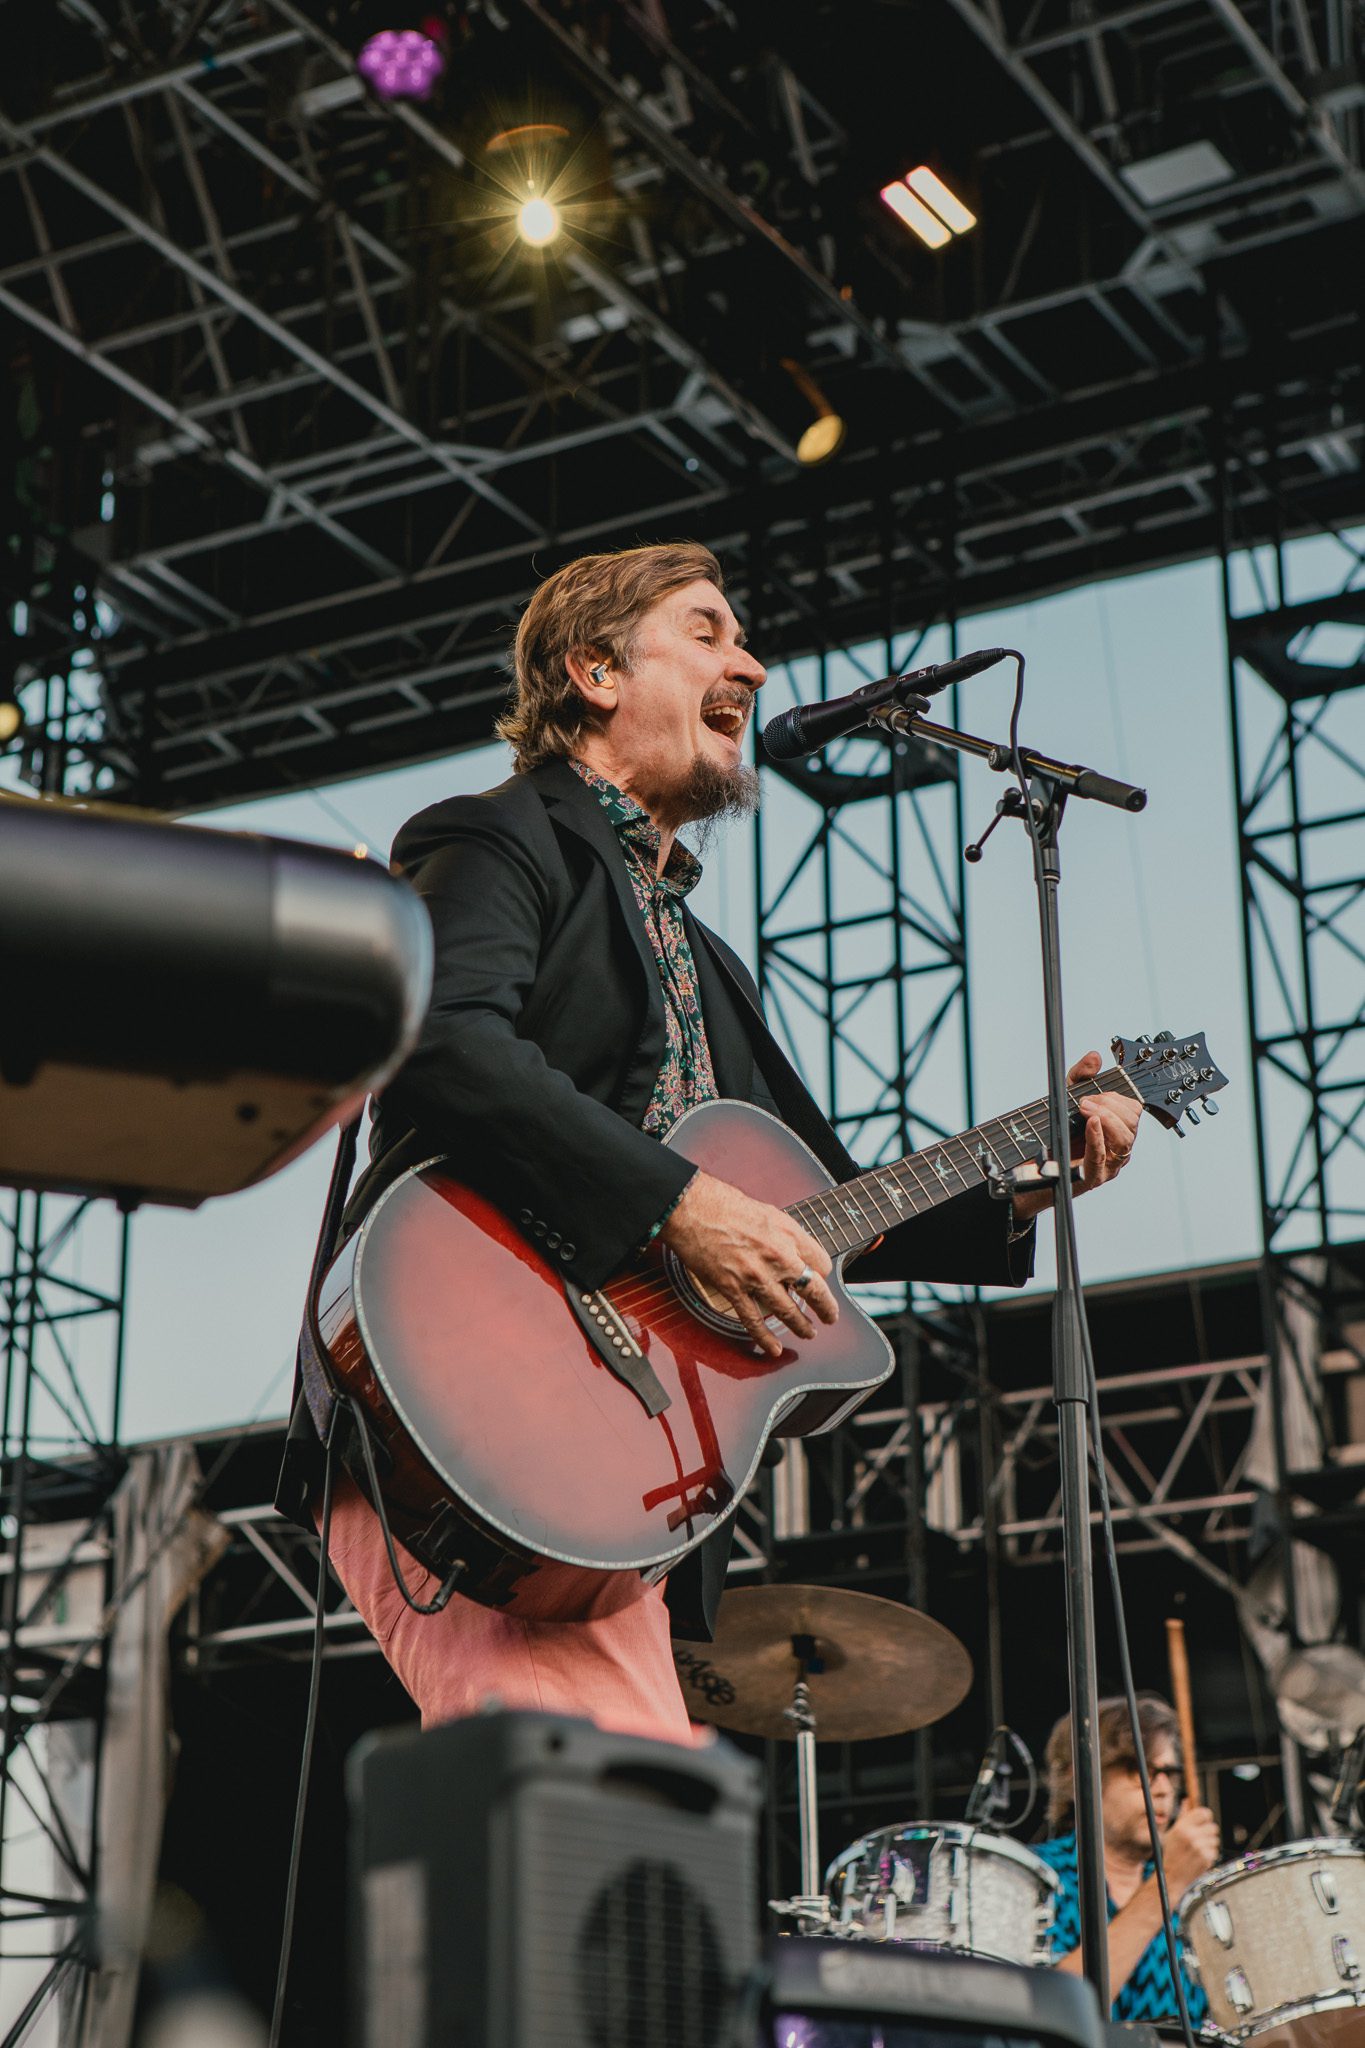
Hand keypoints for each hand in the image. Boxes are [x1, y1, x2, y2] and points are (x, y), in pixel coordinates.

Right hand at [660, 1170, 836, 1358]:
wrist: (692, 1209)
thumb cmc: (725, 1205)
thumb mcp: (769, 1213)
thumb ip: (785, 1236)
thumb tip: (794, 1254)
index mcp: (789, 1235)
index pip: (821, 1263)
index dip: (822, 1272)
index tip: (817, 1277)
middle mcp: (778, 1257)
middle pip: (814, 1290)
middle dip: (826, 1308)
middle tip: (830, 1317)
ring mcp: (756, 1276)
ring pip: (788, 1311)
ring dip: (801, 1326)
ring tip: (808, 1333)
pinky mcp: (734, 1289)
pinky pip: (754, 1321)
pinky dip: (765, 1338)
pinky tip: (774, 1348)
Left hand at [1012, 1049, 1142, 1219]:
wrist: (1032, 1166)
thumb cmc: (1055, 1135)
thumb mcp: (1066, 1098)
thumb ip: (1081, 1076)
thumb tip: (1095, 1057)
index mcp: (1117, 1131)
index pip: (1135, 1111)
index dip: (1118, 1098)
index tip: (1096, 1093)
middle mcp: (1118, 1149)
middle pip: (1132, 1124)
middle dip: (1111, 1106)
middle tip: (1087, 1101)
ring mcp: (1108, 1165)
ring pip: (1124, 1140)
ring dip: (1106, 1118)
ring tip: (1085, 1109)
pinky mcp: (1092, 1177)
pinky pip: (1102, 1156)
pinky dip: (1097, 1137)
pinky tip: (1091, 1123)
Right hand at [1159, 1800, 1219, 1900]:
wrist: (1172, 1877)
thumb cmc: (1172, 1853)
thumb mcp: (1173, 1832)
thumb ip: (1183, 1816)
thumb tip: (1187, 1800)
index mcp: (1181, 1827)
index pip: (1204, 1813)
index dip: (1206, 1817)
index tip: (1204, 1822)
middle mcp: (1191, 1835)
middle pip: (1213, 1826)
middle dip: (1209, 1832)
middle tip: (1201, 1839)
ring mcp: (1199, 1847)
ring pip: (1215, 1839)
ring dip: (1209, 1844)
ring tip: (1198, 1850)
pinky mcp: (1206, 1858)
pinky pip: (1215, 1851)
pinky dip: (1210, 1854)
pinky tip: (1200, 1858)